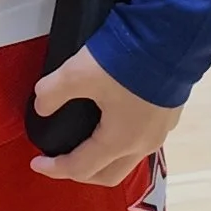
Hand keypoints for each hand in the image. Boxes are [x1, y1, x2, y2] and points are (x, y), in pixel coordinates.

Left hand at [30, 47, 180, 187]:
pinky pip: (142, 139)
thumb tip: (41, 106)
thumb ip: (52, 92)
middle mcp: (143, 144)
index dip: (55, 169)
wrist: (174, 37)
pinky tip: (114, 120)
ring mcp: (161, 131)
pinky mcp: (170, 114)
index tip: (36, 164)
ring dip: (105, 158)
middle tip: (61, 161)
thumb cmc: (126, 62)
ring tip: (87, 142)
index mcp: (120, 141)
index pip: (81, 168)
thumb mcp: (78, 73)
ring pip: (129, 158)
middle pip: (108, 174)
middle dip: (82, 172)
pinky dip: (122, 141)